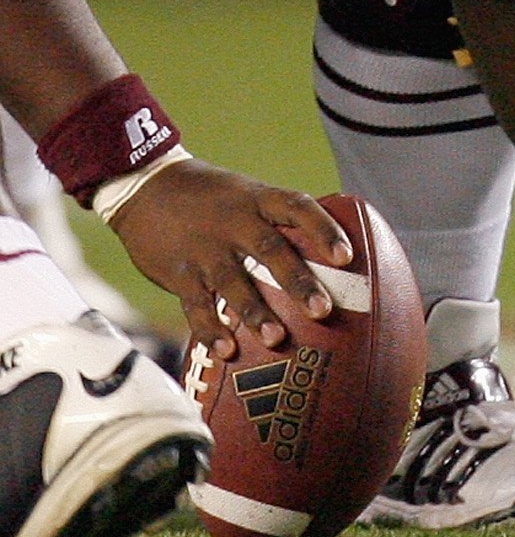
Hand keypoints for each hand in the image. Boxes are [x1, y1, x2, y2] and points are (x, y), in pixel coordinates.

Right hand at [109, 162, 351, 355]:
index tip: (346, 256)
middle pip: (271, 251)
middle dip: (297, 282)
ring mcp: (206, 248)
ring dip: (255, 312)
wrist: (145, 187)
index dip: (324, 230)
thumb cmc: (212, 198)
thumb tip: (327, 257)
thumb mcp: (248, 195)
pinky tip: (226, 349)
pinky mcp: (179, 271)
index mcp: (259, 200)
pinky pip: (196, 303)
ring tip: (277, 338)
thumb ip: (278, 221)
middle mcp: (235, 222)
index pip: (299, 208)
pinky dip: (210, 328)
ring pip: (233, 282)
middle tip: (322, 310)